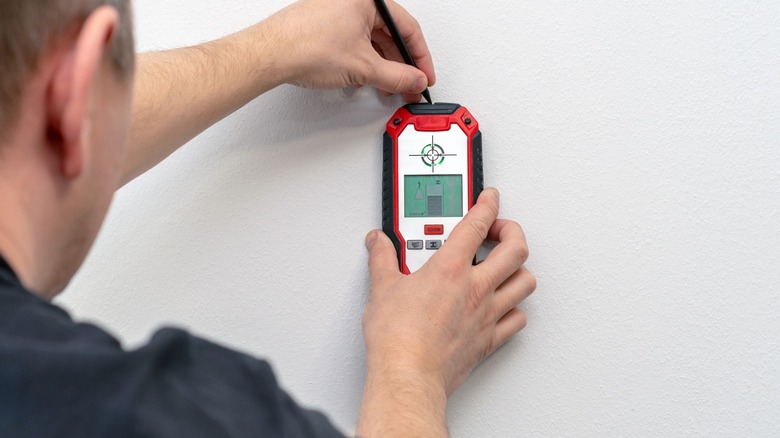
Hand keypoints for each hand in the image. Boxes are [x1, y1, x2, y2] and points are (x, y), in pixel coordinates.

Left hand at [262, 0, 434, 101]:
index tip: (425, 76)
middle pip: (390, 35)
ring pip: (373, 41)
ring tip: (390, 88)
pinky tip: (368, 80)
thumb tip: (414, 80)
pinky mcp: (326, 25)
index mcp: (368, 0)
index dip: (421, 57)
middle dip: (402, 65)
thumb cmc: (305, 46)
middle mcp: (353, 0)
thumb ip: (397, 76)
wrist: (269, 54)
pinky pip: (356, 43)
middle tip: (410, 86)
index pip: (408, 28)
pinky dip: (365, 62)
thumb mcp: (363, 67)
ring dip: (384, 67)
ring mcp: (338, 12)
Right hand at [357, 189, 535, 434]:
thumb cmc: (397, 338)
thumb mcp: (382, 289)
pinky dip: (516, 308)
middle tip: (500, 229)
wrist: (408, 376)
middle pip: (515, 248)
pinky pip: (518, 319)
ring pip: (524, 282)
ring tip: (506, 263)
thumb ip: (383, 259)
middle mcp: (475, 288)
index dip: (488, 204)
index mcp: (450, 269)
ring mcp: (486, 314)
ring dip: (519, 268)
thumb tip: (379, 243)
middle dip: (512, 231)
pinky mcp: (489, 340)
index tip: (489, 198)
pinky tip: (505, 305)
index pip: (477, 224)